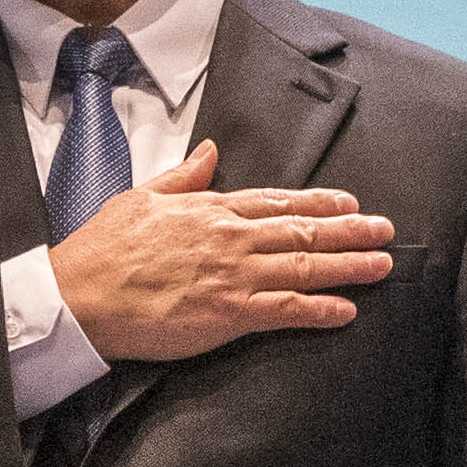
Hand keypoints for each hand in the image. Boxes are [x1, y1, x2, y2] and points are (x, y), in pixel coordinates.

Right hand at [46, 144, 396, 364]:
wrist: (81, 296)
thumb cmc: (104, 250)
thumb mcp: (142, 197)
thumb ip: (185, 177)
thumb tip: (212, 151)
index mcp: (211, 210)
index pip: (277, 202)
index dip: (318, 202)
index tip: (350, 202)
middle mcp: (230, 239)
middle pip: (302, 231)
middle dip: (349, 231)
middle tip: (385, 231)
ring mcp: (232, 276)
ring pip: (304, 267)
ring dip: (347, 266)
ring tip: (381, 265)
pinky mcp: (228, 315)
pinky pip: (285, 312)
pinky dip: (318, 310)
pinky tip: (347, 311)